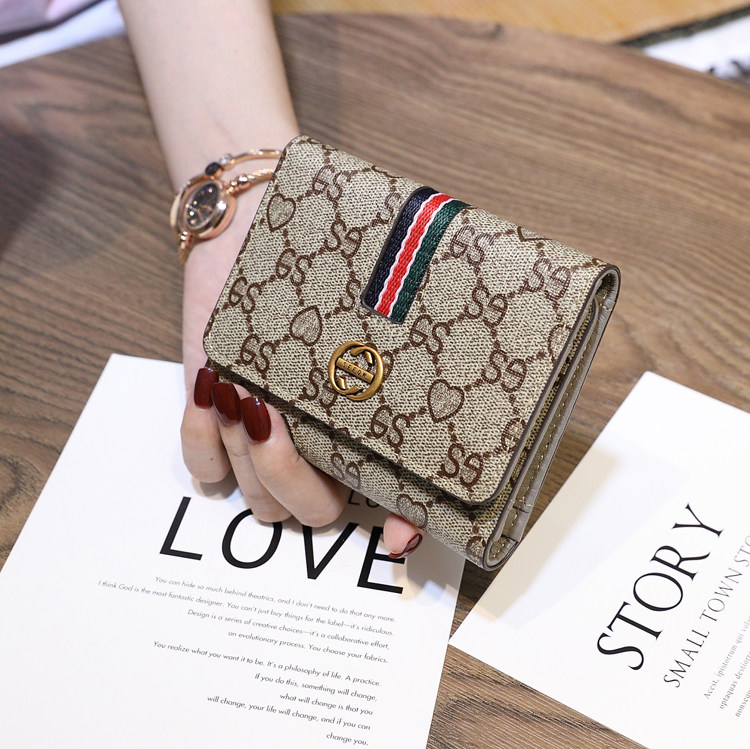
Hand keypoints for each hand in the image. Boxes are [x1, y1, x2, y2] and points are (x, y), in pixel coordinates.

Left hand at [179, 217, 422, 558]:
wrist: (251, 226)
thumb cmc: (324, 256)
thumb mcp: (378, 281)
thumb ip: (414, 296)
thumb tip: (464, 278)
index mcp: (364, 420)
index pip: (396, 500)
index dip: (403, 529)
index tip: (398, 539)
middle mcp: (317, 442)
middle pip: (312, 515)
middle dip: (293, 477)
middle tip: (282, 413)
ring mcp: (262, 439)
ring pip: (258, 500)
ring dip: (250, 450)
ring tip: (247, 388)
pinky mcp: (211, 422)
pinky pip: (204, 469)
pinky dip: (205, 440)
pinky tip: (217, 391)